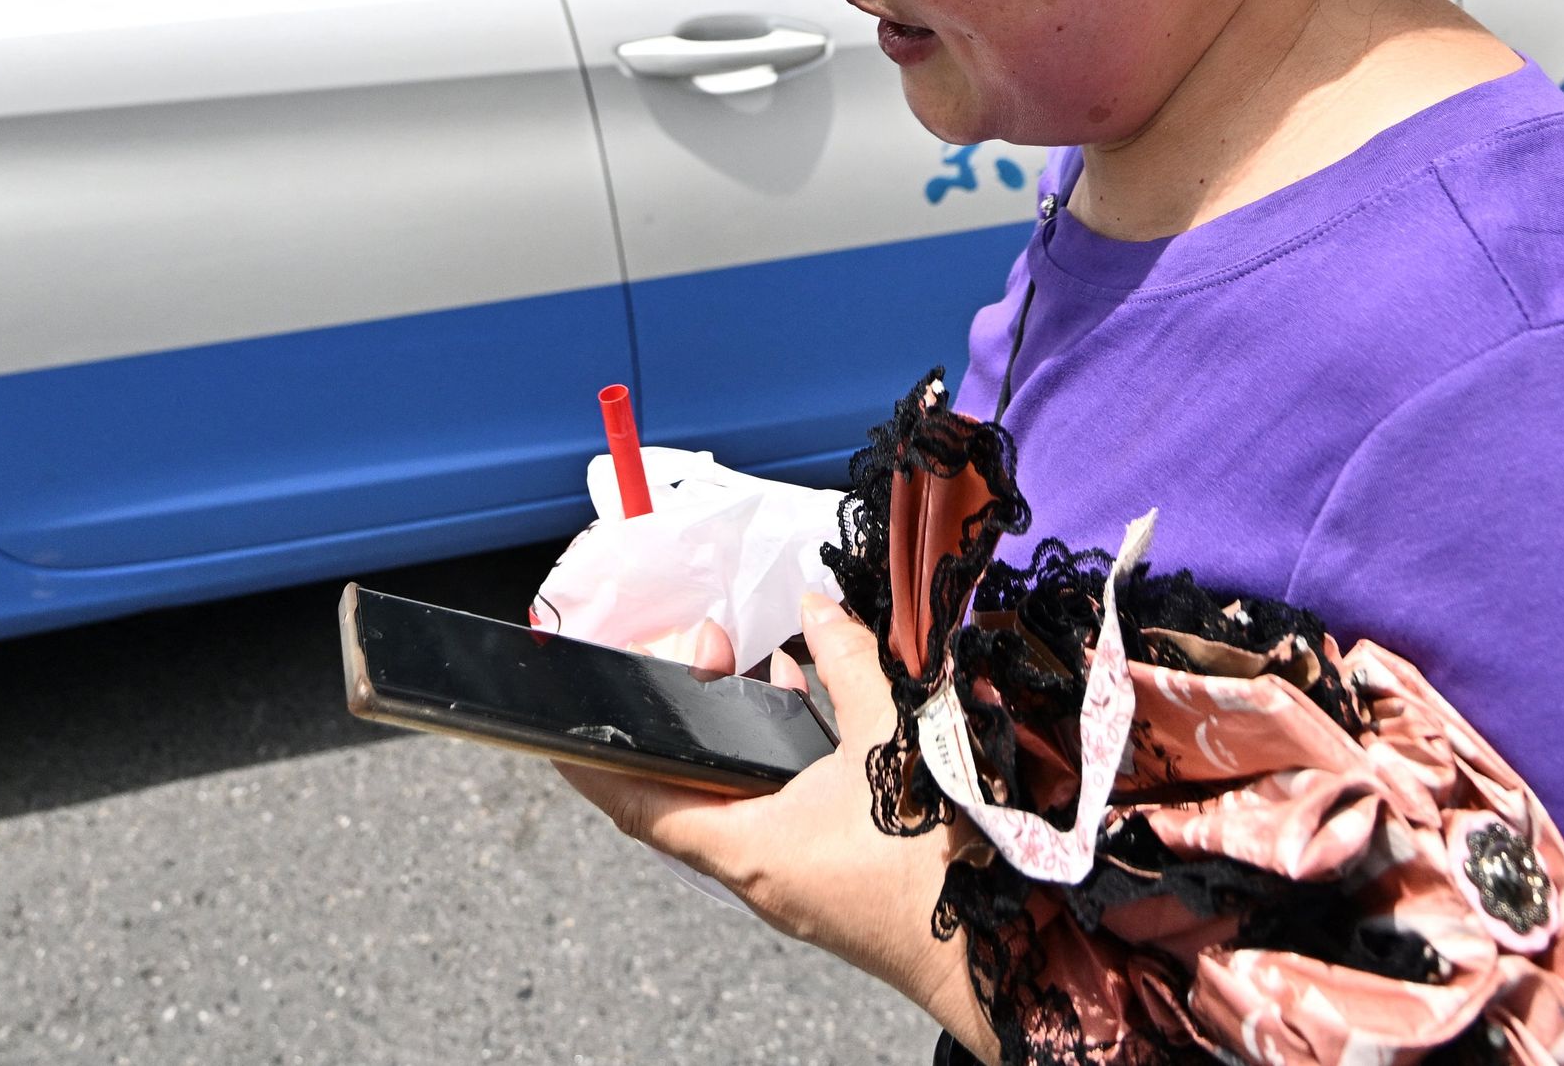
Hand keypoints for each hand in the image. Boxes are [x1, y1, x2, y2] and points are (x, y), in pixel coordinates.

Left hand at [557, 594, 997, 1063]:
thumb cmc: (937, 864)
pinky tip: (812, 707)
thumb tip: (818, 608)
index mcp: (749, 848)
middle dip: (684, 718)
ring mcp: (793, 881)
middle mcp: (758, 873)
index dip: (595, 767)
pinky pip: (781, 811)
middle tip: (709, 649)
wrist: (1002, 955)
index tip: (561, 730)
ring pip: (738, 799)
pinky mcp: (829, 880)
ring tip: (758, 668)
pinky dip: (780, 758)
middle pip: (687, 793)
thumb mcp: (893, 742)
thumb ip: (849, 666)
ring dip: (737, 736)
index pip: (640, 805)